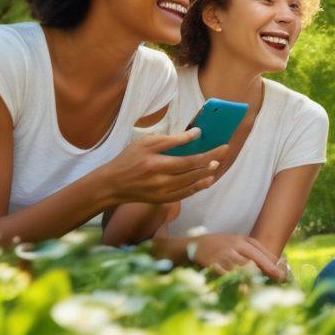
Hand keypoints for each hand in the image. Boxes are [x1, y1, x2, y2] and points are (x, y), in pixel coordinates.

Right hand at [102, 130, 227, 205]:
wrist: (111, 185)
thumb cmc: (128, 159)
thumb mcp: (147, 143)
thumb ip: (173, 140)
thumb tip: (196, 134)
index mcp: (158, 165)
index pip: (191, 161)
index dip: (210, 155)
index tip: (223, 147)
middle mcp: (162, 182)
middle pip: (194, 174)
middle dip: (212, 164)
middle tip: (223, 154)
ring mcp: (163, 194)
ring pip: (192, 186)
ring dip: (206, 176)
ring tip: (216, 167)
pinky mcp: (162, 201)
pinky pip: (184, 195)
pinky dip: (196, 188)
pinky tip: (205, 181)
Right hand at [188, 234, 287, 280]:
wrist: (197, 244)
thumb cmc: (224, 244)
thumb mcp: (240, 241)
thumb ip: (257, 249)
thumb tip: (275, 261)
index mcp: (242, 242)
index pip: (260, 255)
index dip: (271, 266)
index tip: (281, 276)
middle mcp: (233, 249)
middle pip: (252, 264)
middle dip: (265, 274)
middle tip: (276, 283)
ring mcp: (223, 258)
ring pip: (240, 272)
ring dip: (252, 282)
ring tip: (262, 290)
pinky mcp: (213, 267)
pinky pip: (227, 278)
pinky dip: (236, 285)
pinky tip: (244, 292)